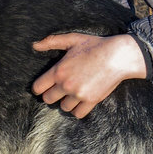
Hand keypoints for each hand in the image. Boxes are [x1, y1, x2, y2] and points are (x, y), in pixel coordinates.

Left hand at [31, 33, 146, 118]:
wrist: (118, 56)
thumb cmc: (95, 45)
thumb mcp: (72, 39)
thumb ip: (51, 42)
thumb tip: (34, 45)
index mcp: (58, 71)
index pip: (38, 87)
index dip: (39, 87)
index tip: (44, 87)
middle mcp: (66, 85)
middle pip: (48, 99)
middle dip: (51, 95)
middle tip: (59, 90)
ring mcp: (78, 94)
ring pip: (63, 107)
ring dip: (66, 102)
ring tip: (72, 94)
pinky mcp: (91, 101)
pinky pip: (78, 114)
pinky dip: (77, 110)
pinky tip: (80, 102)